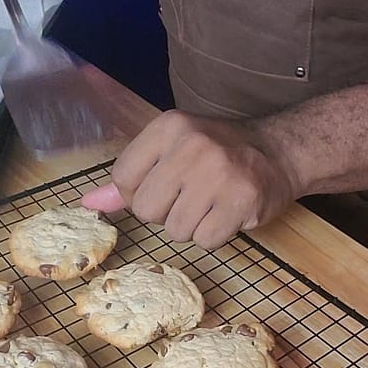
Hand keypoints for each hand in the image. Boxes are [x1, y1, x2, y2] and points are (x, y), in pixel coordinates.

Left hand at [81, 110, 295, 248]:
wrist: (279, 152)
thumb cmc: (218, 154)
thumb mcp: (172, 150)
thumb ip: (132, 177)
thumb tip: (89, 204)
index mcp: (168, 127)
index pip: (123, 179)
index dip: (140, 193)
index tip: (166, 185)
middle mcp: (192, 145)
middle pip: (146, 210)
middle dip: (165, 213)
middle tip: (192, 197)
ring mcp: (218, 173)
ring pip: (175, 230)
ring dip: (192, 226)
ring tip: (212, 204)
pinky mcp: (241, 201)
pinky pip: (205, 241)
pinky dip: (215, 236)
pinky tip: (227, 214)